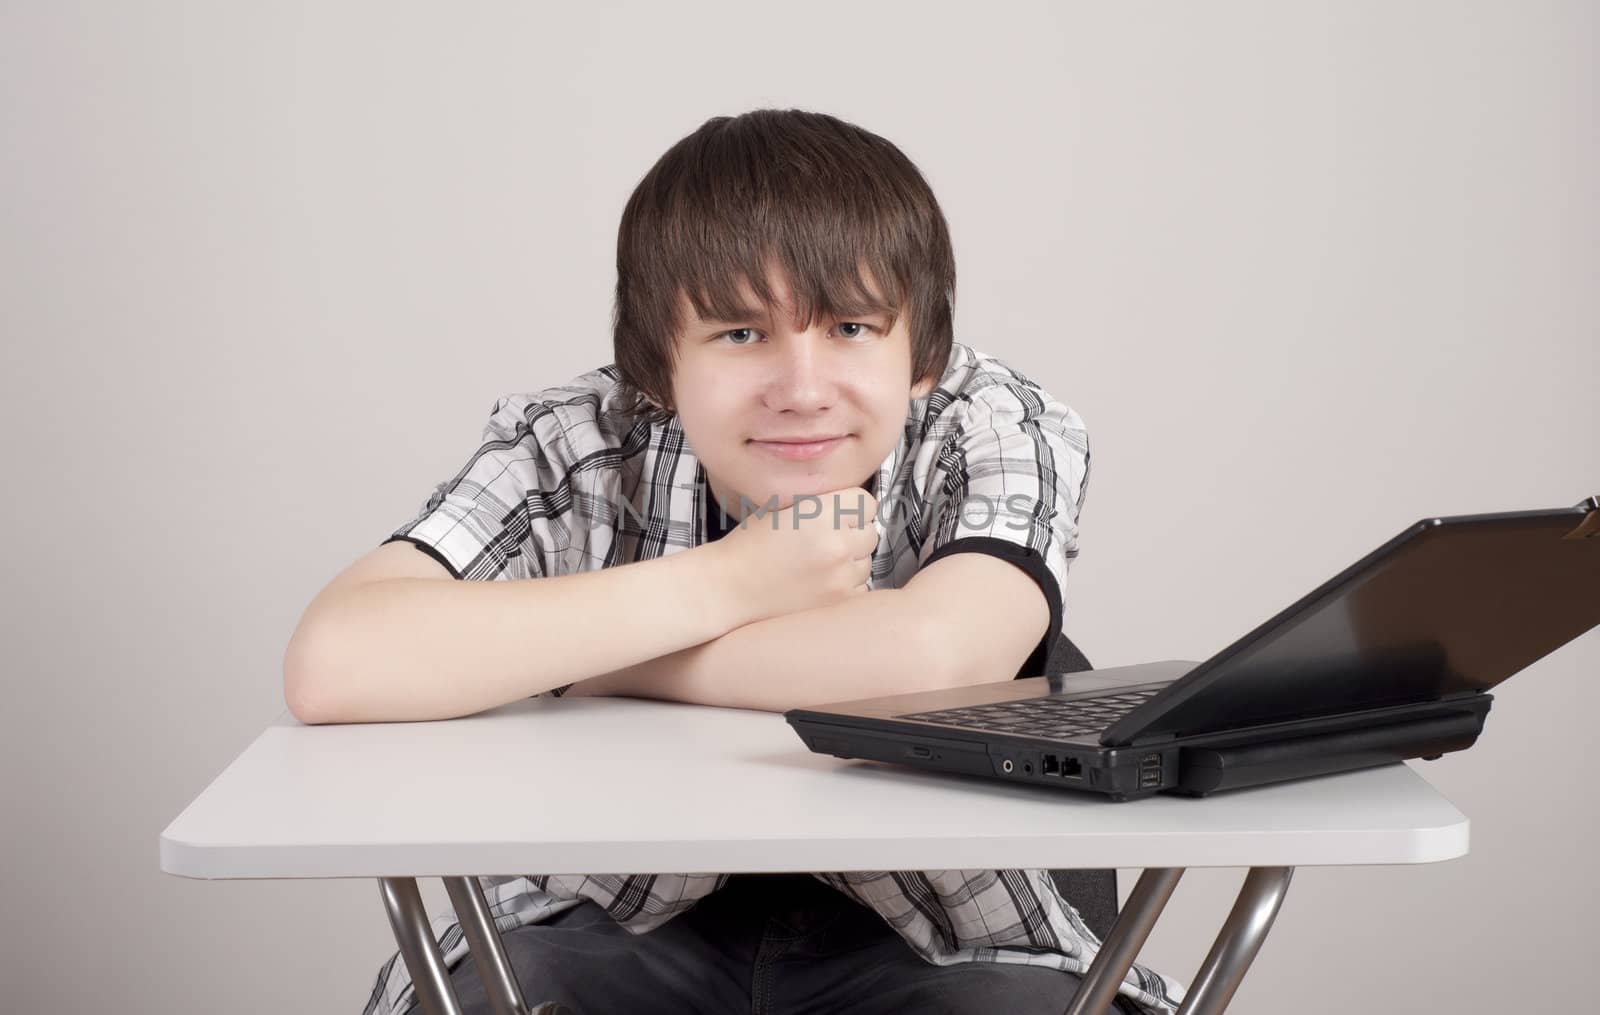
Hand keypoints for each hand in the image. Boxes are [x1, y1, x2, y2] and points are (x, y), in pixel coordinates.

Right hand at [710, 484, 878, 624]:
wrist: (728, 587)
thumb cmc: (751, 545)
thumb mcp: (784, 507)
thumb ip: (822, 502)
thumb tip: (856, 506)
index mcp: (822, 513)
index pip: (866, 502)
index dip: (852, 509)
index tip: (837, 517)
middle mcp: (836, 543)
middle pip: (870, 532)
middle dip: (851, 535)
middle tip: (823, 543)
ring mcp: (841, 576)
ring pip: (867, 561)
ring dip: (849, 562)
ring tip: (817, 566)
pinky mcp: (839, 602)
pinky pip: (860, 587)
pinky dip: (845, 587)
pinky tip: (818, 585)